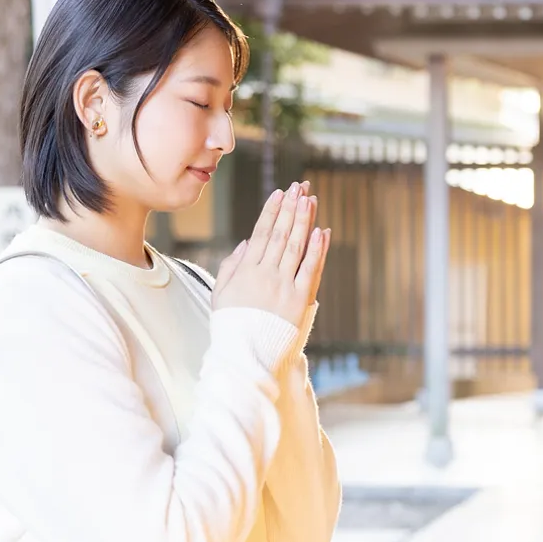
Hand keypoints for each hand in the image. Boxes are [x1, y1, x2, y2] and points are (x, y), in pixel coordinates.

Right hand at [213, 181, 329, 324]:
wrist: (245, 354)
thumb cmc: (232, 324)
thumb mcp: (221, 293)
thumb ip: (232, 266)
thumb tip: (248, 243)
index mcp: (246, 270)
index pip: (261, 233)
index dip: (272, 211)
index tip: (280, 193)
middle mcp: (266, 274)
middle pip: (282, 234)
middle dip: (291, 208)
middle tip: (299, 187)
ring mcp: (284, 286)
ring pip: (296, 247)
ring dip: (304, 221)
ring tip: (310, 200)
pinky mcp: (300, 299)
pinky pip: (310, 270)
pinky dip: (317, 250)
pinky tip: (321, 232)